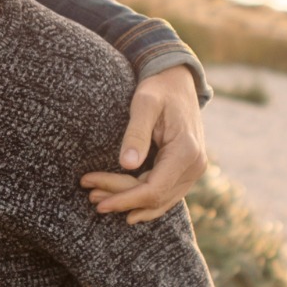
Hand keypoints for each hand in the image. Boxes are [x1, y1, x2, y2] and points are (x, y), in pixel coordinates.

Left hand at [83, 65, 205, 223]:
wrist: (178, 82)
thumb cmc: (158, 89)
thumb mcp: (144, 103)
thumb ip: (136, 133)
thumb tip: (127, 164)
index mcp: (186, 150)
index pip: (153, 189)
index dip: (125, 199)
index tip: (99, 201)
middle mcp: (195, 165)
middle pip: (154, 197)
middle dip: (121, 200)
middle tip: (91, 196)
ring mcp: (193, 170)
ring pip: (160, 200)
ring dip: (130, 204)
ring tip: (99, 199)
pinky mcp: (187, 171)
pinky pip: (165, 194)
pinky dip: (143, 200)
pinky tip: (123, 204)